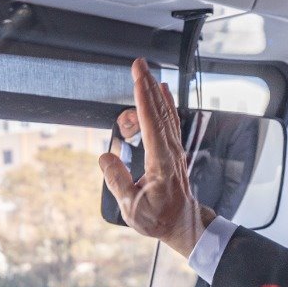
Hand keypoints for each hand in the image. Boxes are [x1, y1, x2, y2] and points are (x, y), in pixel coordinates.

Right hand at [98, 58, 211, 257]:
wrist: (182, 223)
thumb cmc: (157, 217)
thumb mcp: (131, 207)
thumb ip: (117, 180)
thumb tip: (105, 156)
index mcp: (160, 162)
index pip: (151, 124)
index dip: (143, 99)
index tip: (138, 79)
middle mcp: (170, 151)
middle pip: (159, 111)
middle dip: (147, 86)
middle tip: (138, 63)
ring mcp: (174, 149)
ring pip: (165, 114)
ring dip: (154, 91)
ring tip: (145, 71)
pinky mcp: (173, 150)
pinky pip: (170, 121)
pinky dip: (165, 103)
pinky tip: (161, 90)